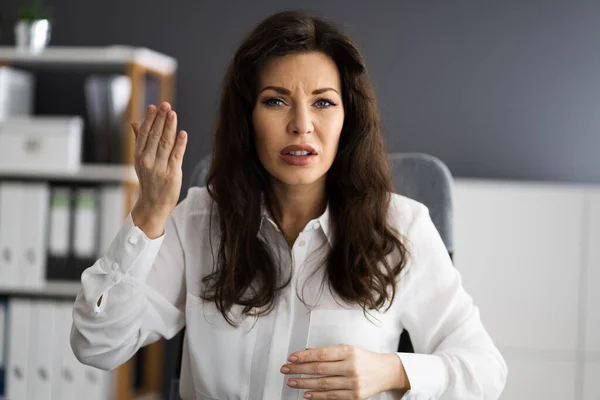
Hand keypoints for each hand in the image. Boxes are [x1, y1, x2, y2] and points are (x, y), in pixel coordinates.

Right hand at [130, 102, 187, 237]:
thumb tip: (136, 122)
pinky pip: (176, 156)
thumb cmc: (149, 181)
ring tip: (173, 114)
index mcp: (139, 156)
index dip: (149, 119)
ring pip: (165, 143)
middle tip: (165, 105)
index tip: (154, 107)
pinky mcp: (172, 175)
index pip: (144, 134)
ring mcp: (160, 168)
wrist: (153, 205)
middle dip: (160, 119)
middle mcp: (147, 161)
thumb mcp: (140, 161)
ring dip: (169, 127)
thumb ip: (140, 141)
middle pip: (155, 136)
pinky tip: (183, 133)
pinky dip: (180, 144)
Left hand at [281, 344, 408, 398]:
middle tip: (286, 369)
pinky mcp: (355, 396)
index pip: (321, 354)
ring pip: (323, 384)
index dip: (304, 356)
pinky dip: (317, 396)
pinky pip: (332, 397)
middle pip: (319, 369)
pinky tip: (306, 394)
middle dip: (299, 369)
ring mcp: (353, 382)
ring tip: (292, 382)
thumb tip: (306, 354)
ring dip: (304, 384)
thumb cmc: (365, 359)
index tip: (291, 357)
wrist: (386, 372)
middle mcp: (351, 366)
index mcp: (348, 351)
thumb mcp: (348, 349)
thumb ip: (328, 352)